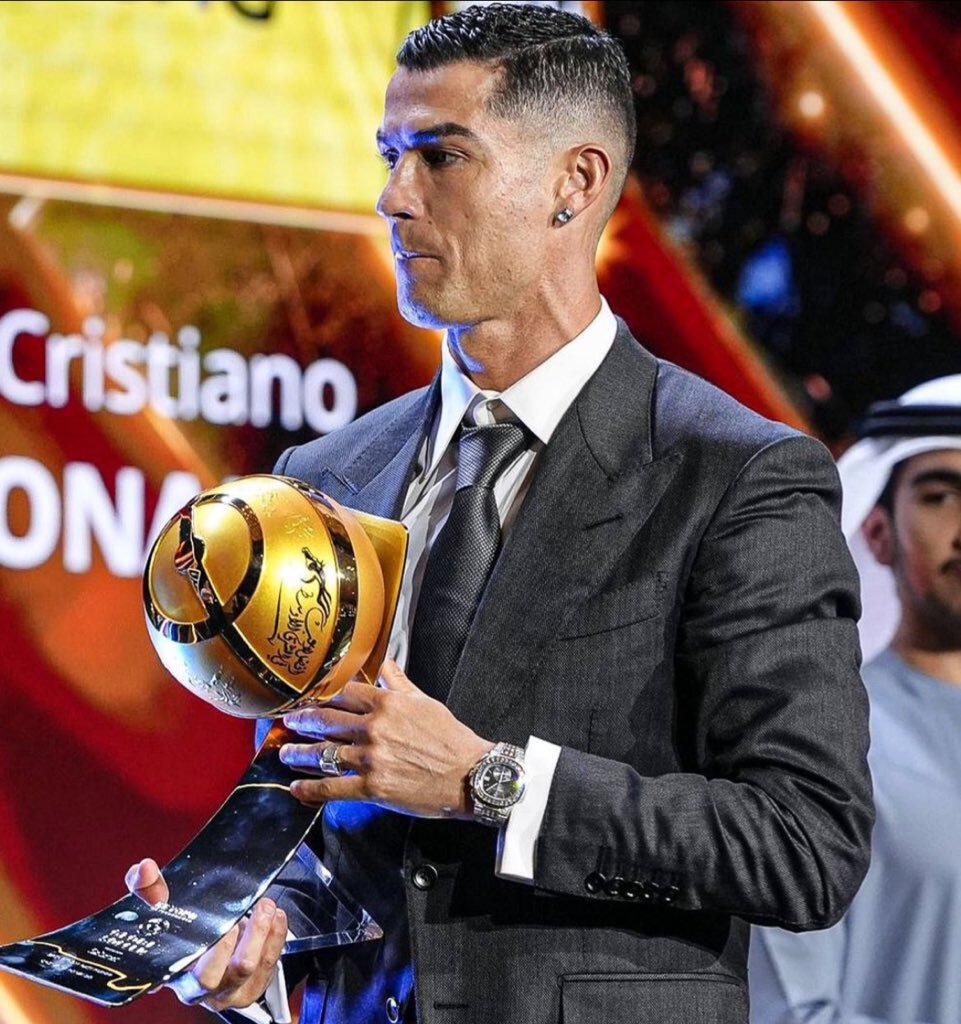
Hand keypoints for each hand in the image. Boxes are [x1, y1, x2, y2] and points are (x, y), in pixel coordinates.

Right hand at [125, 858, 286, 1012]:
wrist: (209, 939)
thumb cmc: (184, 928)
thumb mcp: (159, 905)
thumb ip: (145, 887)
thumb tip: (145, 870)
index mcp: (175, 974)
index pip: (185, 972)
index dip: (206, 952)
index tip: (218, 926)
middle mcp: (201, 989)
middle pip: (217, 976)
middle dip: (233, 941)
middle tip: (247, 911)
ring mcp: (230, 990)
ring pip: (248, 969)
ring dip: (261, 934)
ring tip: (265, 907)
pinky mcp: (255, 986)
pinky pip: (270, 965)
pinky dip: (276, 938)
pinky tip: (275, 917)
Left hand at [279, 658, 492, 817]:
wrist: (469, 775)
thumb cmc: (449, 738)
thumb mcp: (424, 701)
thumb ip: (397, 682)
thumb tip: (384, 661)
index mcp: (387, 704)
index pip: (343, 692)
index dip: (319, 692)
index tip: (304, 693)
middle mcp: (374, 729)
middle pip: (326, 720)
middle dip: (301, 720)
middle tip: (286, 721)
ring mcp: (371, 759)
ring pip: (323, 753)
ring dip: (298, 753)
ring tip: (285, 752)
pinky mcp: (372, 788)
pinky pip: (332, 789)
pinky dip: (310, 790)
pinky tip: (296, 790)